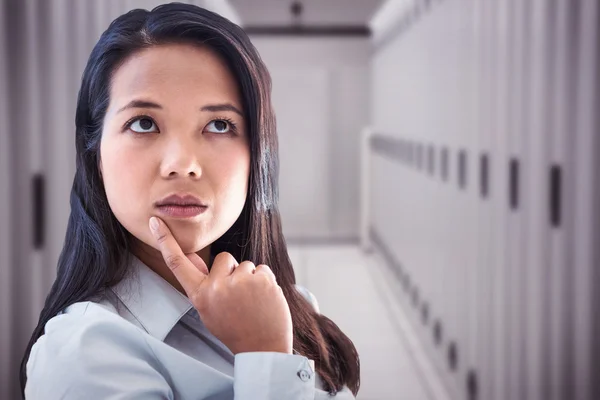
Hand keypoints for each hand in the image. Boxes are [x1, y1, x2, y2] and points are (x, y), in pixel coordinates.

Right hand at [148, 216, 292, 354]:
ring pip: (244, 264)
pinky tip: (264, 299)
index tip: (156, 221)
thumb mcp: (209, 309)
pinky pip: (262, 269)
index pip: (178, 264)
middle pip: (222, 259)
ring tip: (252, 301)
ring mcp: (240, 281)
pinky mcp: (261, 279)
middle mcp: (216, 287)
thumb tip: (191, 255)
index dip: (165, 241)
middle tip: (238, 296)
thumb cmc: (234, 329)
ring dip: (249, 278)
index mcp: (199, 296)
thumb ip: (201, 282)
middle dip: (230, 271)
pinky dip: (265, 281)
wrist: (263, 346)